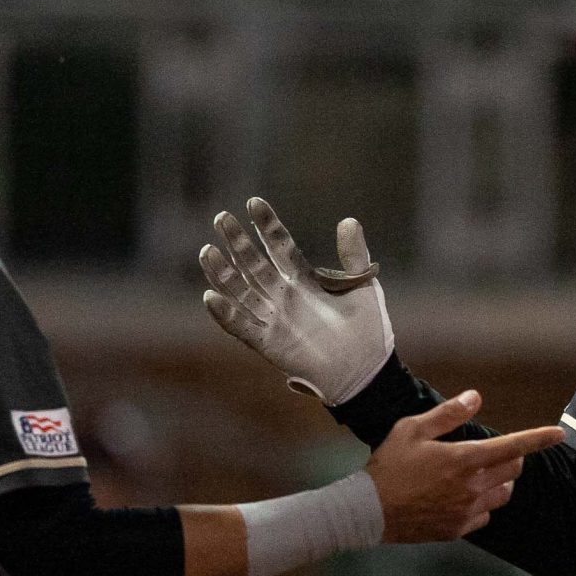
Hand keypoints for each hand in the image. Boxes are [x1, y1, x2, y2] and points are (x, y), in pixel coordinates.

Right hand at [200, 198, 395, 405]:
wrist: (366, 372)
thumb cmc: (368, 331)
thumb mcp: (363, 286)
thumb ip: (354, 255)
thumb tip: (348, 220)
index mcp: (304, 280)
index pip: (280, 246)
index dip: (267, 225)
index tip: (253, 203)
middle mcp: (284, 296)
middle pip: (254, 264)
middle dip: (238, 242)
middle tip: (221, 218)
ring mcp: (274, 319)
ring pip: (241, 291)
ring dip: (223, 273)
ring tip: (207, 251)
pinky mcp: (269, 343)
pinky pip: (241, 327)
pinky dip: (225, 314)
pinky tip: (210, 297)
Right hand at [365, 391, 563, 542]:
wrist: (368, 512)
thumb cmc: (389, 466)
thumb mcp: (412, 430)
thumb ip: (448, 414)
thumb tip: (476, 397)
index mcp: (465, 459)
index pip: (513, 447)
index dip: (539, 439)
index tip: (560, 434)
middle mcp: (473, 487)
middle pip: (513, 470)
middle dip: (510, 458)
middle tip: (488, 452)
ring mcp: (467, 512)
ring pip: (503, 495)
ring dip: (498, 482)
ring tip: (474, 475)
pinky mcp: (458, 530)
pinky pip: (485, 516)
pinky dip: (481, 505)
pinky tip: (460, 498)